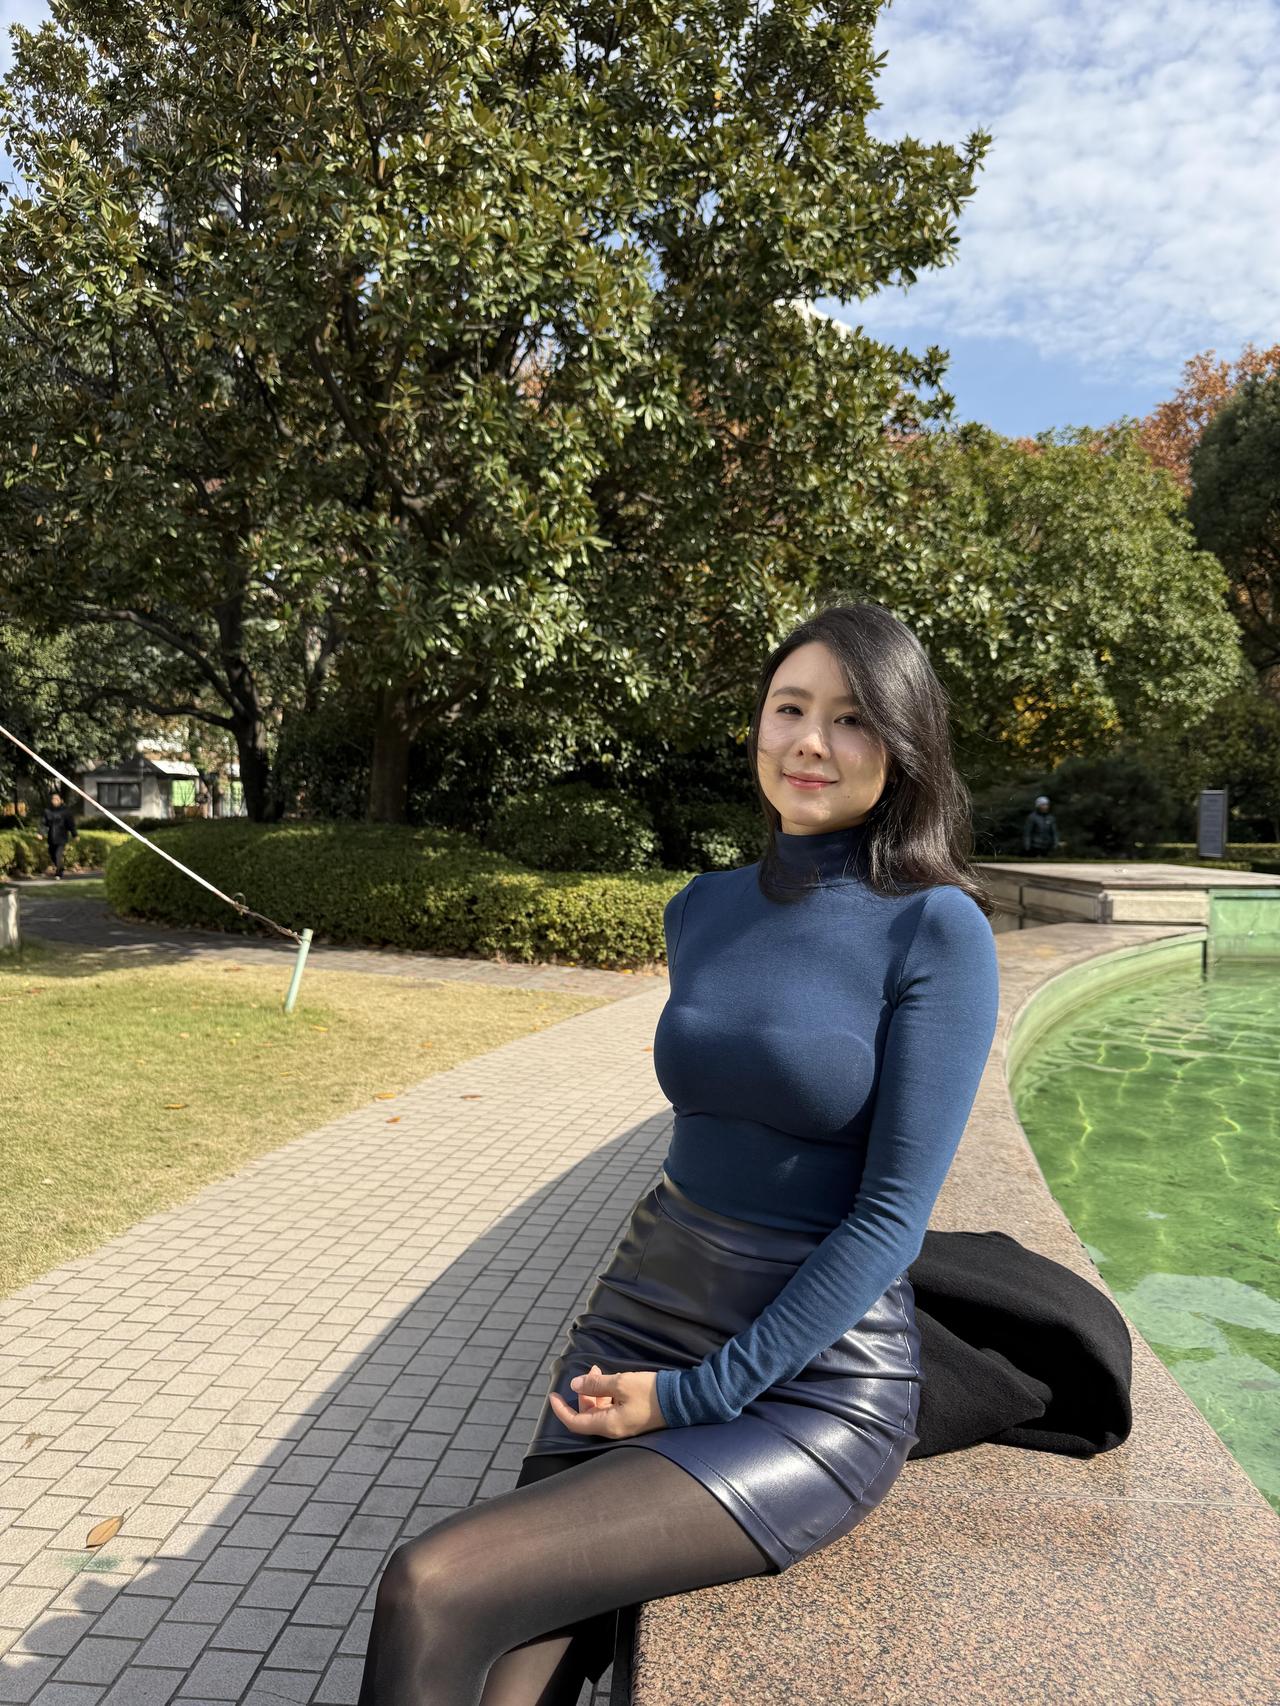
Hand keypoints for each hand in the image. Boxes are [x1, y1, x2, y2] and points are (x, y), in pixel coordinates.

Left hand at [548, 1364, 667, 1439]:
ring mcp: (623, 1426)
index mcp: (608, 1425)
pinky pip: (611, 1410)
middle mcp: (613, 1429)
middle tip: (590, 1372)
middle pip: (587, 1415)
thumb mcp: (621, 1383)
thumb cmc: (651, 1392)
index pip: (575, 1423)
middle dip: (583, 1393)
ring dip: (595, 1392)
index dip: (561, 1410)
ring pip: (599, 1411)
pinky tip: (612, 1381)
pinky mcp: (632, 1419)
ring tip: (600, 1372)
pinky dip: (606, 1395)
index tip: (553, 1395)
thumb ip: (596, 1384)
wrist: (681, 1400)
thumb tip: (576, 1384)